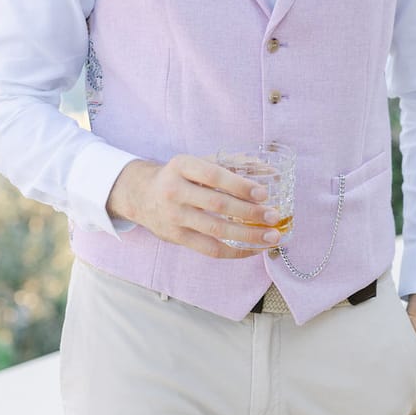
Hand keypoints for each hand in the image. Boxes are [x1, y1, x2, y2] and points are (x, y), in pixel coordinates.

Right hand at [106, 155, 282, 258]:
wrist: (141, 195)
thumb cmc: (178, 177)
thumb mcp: (195, 163)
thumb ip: (229, 164)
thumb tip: (269, 170)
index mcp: (182, 166)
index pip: (214, 175)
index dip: (239, 185)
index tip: (263, 193)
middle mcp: (175, 191)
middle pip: (217, 204)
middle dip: (250, 212)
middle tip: (274, 216)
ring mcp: (174, 216)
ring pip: (216, 230)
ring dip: (248, 235)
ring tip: (270, 237)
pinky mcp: (176, 237)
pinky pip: (210, 249)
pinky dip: (234, 251)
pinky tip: (253, 249)